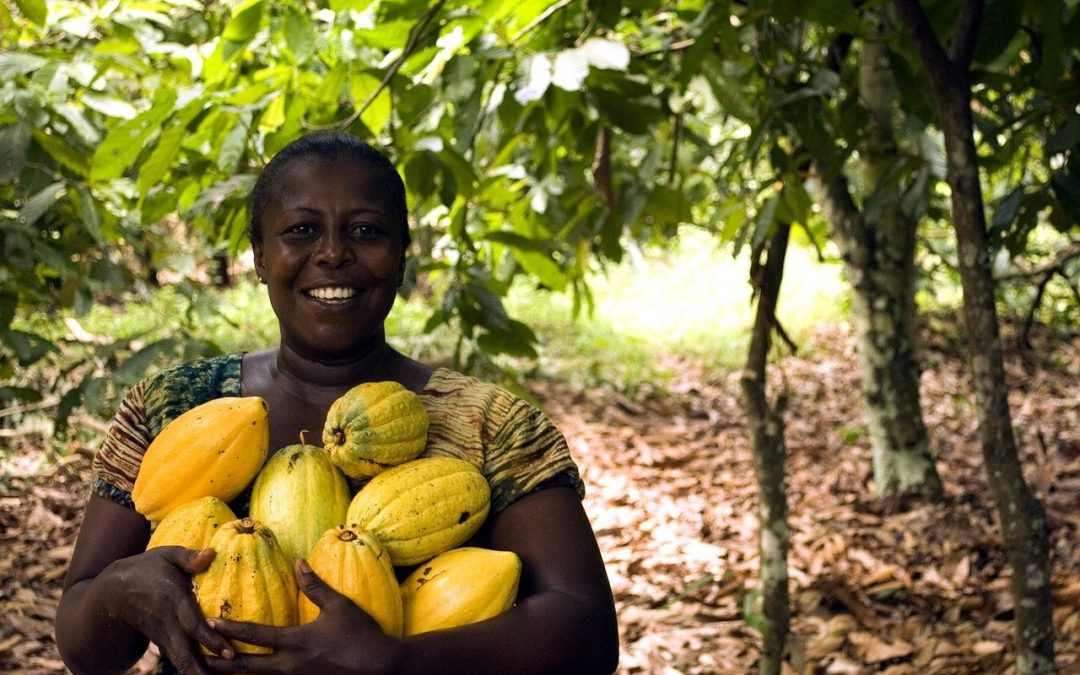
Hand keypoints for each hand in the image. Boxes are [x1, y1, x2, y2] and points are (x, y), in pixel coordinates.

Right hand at [101, 546, 233, 674]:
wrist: (112, 592)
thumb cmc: (146, 568)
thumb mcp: (166, 555)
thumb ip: (189, 556)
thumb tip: (211, 553)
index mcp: (172, 599)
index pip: (192, 624)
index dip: (210, 639)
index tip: (228, 652)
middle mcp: (167, 621)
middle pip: (184, 651)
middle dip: (201, 668)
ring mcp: (161, 634)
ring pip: (179, 659)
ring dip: (195, 672)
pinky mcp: (160, 641)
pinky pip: (176, 657)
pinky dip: (190, 668)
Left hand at [205, 559, 400, 674]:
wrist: (381, 667)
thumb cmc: (361, 634)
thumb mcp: (339, 606)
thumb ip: (315, 586)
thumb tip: (298, 562)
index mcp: (296, 642)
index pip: (254, 636)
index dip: (229, 629)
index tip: (208, 622)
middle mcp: (290, 665)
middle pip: (247, 667)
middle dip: (221, 663)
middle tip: (198, 658)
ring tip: (217, 672)